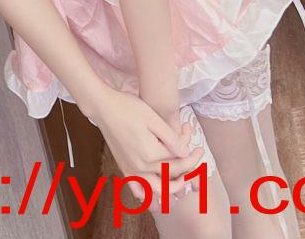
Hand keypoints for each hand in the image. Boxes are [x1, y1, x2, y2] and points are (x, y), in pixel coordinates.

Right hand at [90, 89, 204, 202]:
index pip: (179, 162)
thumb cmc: (129, 108)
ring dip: (170, 191)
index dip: (193, 157)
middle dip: (187, 173)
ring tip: (181, 183)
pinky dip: (148, 197)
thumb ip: (172, 138)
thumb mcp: (154, 119)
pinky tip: (155, 194)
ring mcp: (131, 170)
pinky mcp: (124, 169)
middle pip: (171, 178)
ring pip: (156, 192)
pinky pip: (137, 191)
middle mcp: (141, 167)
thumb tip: (186, 153)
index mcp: (151, 154)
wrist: (104, 107)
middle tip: (195, 164)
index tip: (200, 149)